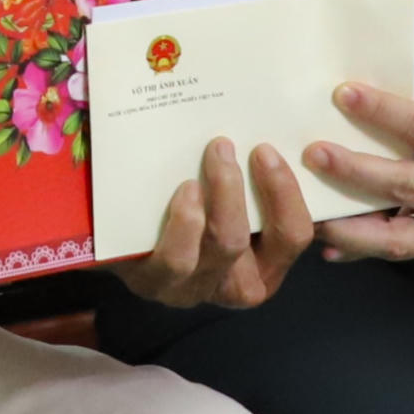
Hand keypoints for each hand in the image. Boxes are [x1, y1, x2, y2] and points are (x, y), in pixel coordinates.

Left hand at [110, 137, 318, 309]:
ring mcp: (198, 287)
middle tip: (256, 147)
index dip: (293, 194)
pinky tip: (185, 189)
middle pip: (276, 240)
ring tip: (217, 154)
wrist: (117, 225)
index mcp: (265, 262)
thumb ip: (257, 173)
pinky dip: (187, 220)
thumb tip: (278, 126)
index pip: (296, 235)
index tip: (278, 149)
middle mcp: (239, 284)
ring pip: (229, 244)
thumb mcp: (225, 191)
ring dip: (228, 194)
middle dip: (273, 187)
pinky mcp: (156, 284)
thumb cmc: (184, 199)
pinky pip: (179, 259)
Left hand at [307, 86, 413, 259]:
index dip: (382, 111)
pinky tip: (332, 249)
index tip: (343, 94)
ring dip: (351, 228)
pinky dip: (365, 253)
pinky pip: (404, 252)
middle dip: (354, 170)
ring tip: (311, 217)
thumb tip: (379, 105)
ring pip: (399, 236)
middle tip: (313, 153)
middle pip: (404, 183)